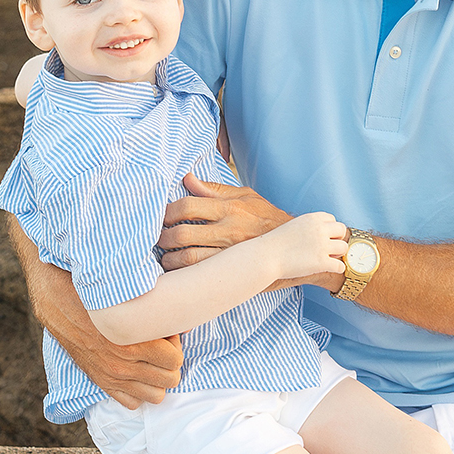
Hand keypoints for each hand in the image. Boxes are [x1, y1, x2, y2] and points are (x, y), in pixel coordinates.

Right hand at [5, 214, 181, 407]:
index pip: (175, 359)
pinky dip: (138, 389)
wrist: (55, 297)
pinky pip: (131, 402)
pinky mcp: (100, 381)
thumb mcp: (125, 293)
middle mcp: (121, 365)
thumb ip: (154, 306)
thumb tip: (180, 318)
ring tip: (152, 359)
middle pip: (170, 379)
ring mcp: (111, 376)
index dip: (175, 343)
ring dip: (158, 377)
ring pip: (155, 395)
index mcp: (130, 342)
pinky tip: (136, 369)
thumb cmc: (93, 291)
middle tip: (162, 344)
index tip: (166, 331)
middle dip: (170, 360)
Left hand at [159, 173, 289, 270]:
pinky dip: (184, 274)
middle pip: (183, 234)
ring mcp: (230, 253)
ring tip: (163, 258)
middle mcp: (228, 231)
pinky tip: (177, 273)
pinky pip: (202, 274)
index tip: (161, 216)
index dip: (168, 211)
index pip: (188, 205)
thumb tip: (187, 178)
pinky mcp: (234, 271)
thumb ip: (214, 190)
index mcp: (229, 208)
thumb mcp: (245, 197)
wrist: (297, 246)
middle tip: (156, 239)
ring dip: (169, 260)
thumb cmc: (267, 218)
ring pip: (189, 258)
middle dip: (163, 237)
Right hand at [263, 212, 347, 287]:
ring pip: (344, 247)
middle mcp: (320, 230)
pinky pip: (340, 266)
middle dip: (337, 239)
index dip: (330, 230)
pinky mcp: (321, 262)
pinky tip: (329, 269)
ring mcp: (322, 246)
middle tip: (328, 249)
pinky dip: (337, 268)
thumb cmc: (275, 244)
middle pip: (342, 230)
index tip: (323, 238)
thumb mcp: (293, 226)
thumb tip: (320, 235)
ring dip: (337, 254)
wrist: (265, 257)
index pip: (332, 219)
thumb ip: (308, 228)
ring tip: (327, 259)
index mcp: (312, 218)